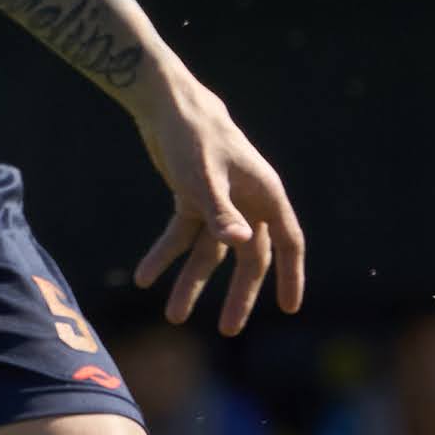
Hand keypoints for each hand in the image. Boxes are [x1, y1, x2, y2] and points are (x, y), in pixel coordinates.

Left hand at [129, 80, 307, 331]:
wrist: (166, 104)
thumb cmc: (194, 135)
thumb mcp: (205, 177)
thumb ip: (221, 212)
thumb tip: (241, 244)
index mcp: (265, 195)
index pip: (288, 243)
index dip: (291, 276)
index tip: (289, 308)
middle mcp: (247, 202)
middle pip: (248, 258)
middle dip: (238, 294)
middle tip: (228, 330)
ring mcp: (219, 203)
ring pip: (211, 253)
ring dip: (192, 282)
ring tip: (173, 316)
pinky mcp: (192, 200)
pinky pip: (181, 236)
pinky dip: (164, 255)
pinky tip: (143, 277)